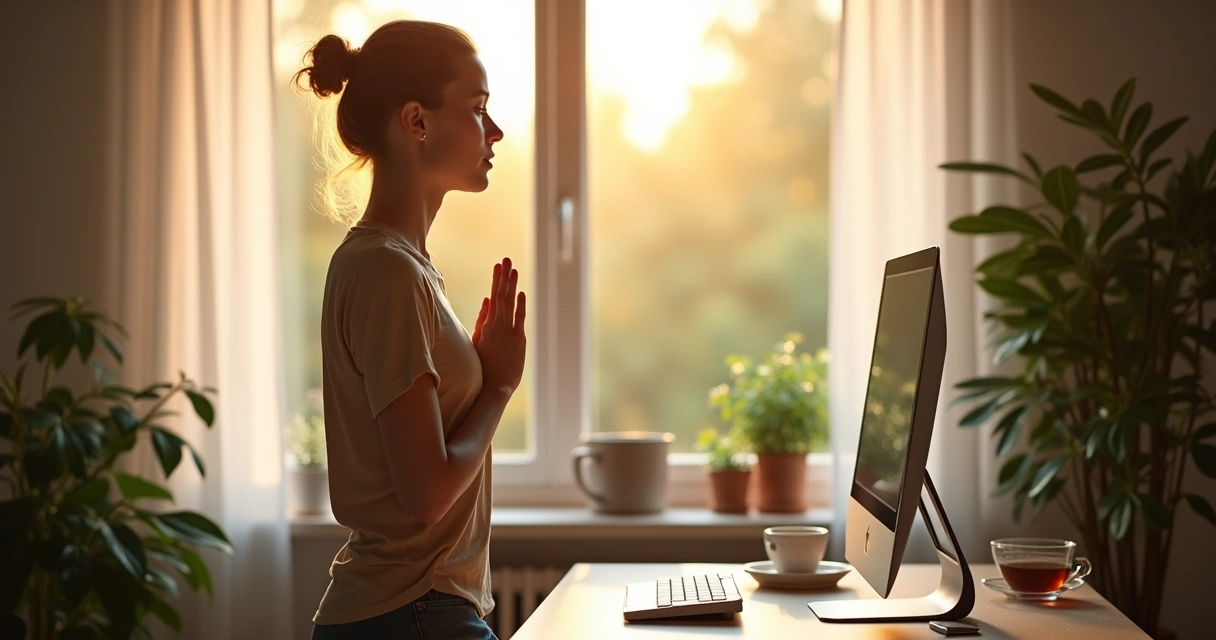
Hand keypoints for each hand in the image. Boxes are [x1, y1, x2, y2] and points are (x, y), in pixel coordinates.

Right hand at [471, 257, 526, 391]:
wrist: (493, 387)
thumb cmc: (484, 366)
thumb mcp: (477, 341)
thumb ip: (482, 319)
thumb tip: (486, 300)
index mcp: (486, 325)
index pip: (492, 298)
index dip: (496, 281)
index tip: (499, 266)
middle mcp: (496, 326)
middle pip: (500, 297)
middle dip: (503, 277)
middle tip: (505, 259)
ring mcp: (506, 333)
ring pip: (508, 305)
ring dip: (510, 286)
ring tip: (512, 269)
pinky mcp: (517, 341)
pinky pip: (518, 320)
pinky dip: (519, 306)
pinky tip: (520, 293)